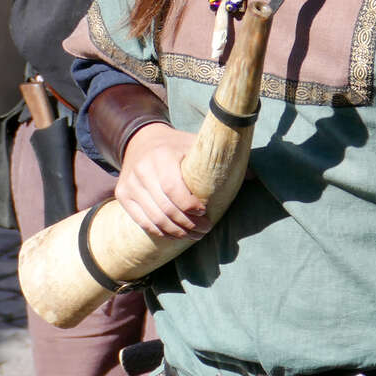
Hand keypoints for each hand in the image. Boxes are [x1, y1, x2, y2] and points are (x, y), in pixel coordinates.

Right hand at [114, 124, 211, 239]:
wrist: (141, 140)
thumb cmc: (176, 146)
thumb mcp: (195, 144)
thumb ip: (222, 158)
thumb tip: (253, 177)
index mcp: (161, 155)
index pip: (173, 188)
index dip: (190, 205)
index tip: (205, 212)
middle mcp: (142, 170)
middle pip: (166, 208)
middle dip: (188, 224)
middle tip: (205, 229)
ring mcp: (130, 184)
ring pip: (155, 219)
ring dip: (176, 232)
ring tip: (194, 235)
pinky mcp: (123, 195)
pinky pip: (142, 222)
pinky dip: (160, 232)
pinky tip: (175, 235)